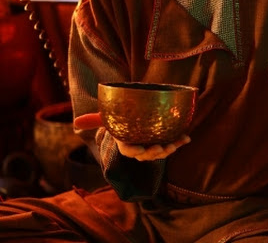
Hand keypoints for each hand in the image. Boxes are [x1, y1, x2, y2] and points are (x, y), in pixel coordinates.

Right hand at [74, 112, 190, 160]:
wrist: (135, 117)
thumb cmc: (120, 119)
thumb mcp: (108, 118)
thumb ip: (95, 119)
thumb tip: (75, 122)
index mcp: (127, 141)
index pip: (128, 150)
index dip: (133, 151)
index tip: (139, 150)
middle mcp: (140, 145)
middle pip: (147, 154)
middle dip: (154, 153)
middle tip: (160, 149)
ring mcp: (153, 143)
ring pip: (161, 151)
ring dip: (169, 149)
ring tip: (176, 144)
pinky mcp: (164, 138)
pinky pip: (173, 142)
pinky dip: (180, 140)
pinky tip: (187, 138)